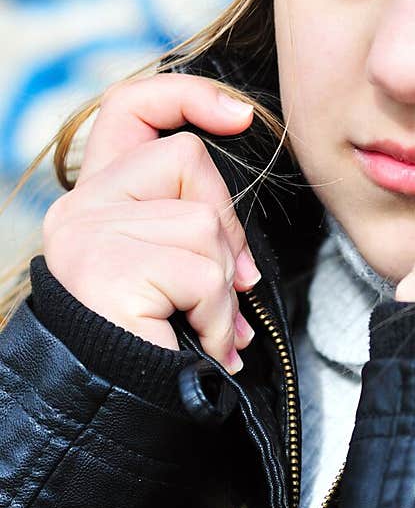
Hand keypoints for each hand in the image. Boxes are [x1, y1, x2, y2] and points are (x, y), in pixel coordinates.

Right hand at [42, 72, 259, 372]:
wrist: (115, 411)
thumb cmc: (153, 345)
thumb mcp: (173, 273)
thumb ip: (191, 230)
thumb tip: (242, 256)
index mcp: (93, 199)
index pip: (130, 109)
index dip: (186, 96)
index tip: (238, 116)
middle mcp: (79, 208)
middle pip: (185, 158)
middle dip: (225, 224)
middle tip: (229, 285)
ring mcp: (88, 235)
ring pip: (203, 223)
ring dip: (221, 288)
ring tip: (202, 326)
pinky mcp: (109, 269)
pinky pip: (203, 272)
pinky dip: (216, 315)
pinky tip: (198, 343)